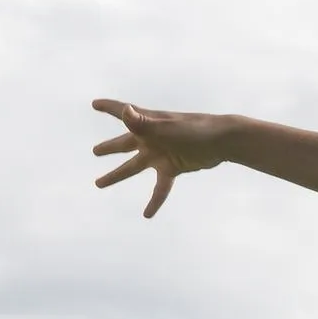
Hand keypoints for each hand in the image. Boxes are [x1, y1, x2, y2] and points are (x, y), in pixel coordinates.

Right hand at [90, 100, 230, 218]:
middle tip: (95, 151)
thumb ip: (143, 122)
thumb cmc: (194, 129)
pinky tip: (146, 215)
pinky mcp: (172, 167)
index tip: (95, 104)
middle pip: (124, 143)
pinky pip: (159, 187)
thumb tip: (125, 110)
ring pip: (133, 167)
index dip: (108, 107)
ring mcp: (161, 153)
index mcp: (147, 122)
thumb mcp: (166, 128)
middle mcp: (151, 137)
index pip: (123, 112)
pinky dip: (154, 200)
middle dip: (109, 147)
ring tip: (99, 183)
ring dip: (116, 175)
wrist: (222, 141)